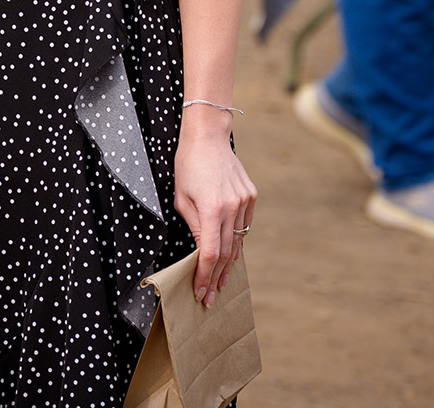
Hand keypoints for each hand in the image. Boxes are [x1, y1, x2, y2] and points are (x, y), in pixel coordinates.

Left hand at [173, 114, 257, 307]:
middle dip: (216, 277)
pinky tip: (232, 256)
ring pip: (238, 240)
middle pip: (226, 252)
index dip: (204, 275)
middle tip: (210, 297)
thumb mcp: (182, 198)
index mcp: (211, 208)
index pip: (210, 252)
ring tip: (221, 282)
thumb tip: (202, 253)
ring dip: (229, 264)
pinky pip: (245, 225)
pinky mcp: (251, 195)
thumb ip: (194, 227)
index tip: (200, 291)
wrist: (208, 137)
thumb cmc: (188, 165)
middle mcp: (231, 206)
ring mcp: (244, 201)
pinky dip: (237, 242)